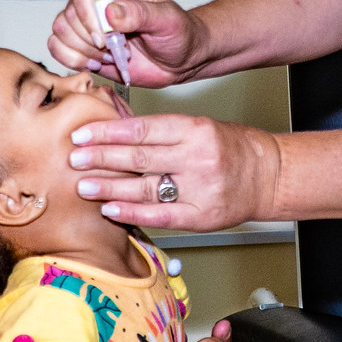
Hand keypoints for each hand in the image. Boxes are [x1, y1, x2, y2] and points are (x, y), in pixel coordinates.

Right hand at [48, 0, 204, 89]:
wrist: (182, 59)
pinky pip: (59, 50)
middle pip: (68, 15)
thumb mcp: (167, 19)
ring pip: (60, 33)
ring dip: (83, 52)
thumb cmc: (179, 33)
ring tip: (110, 56)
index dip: (87, 12)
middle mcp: (97, 5)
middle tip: (117, 48)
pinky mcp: (85, 48)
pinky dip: (74, 61)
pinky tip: (98, 63)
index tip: (105, 34)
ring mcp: (89, 27)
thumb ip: (140, 13)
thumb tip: (111, 12)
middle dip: (90, 40)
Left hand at [68, 112, 281, 231]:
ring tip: (84, 185)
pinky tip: (111, 209)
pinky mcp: (201, 215)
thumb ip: (159, 132)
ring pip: (145, 188)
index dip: (106, 133)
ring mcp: (199, 188)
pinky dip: (132, 213)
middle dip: (101, 159)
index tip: (81, 135)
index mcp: (193, 128)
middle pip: (139, 158)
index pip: (140, 129)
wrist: (268, 174)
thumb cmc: (230, 148)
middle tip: (73, 159)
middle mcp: (196, 157)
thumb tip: (112, 132)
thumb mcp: (197, 126)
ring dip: (110, 187)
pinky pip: (160, 215)